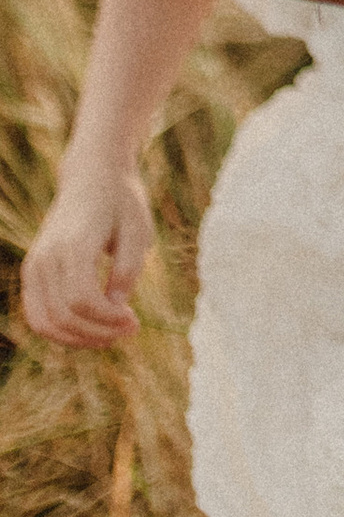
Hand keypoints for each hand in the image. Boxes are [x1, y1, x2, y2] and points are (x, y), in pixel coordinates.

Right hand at [19, 160, 157, 344]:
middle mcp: (47, 257)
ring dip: (78, 339)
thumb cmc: (122, 202)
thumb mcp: (137, 230)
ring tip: (110, 336)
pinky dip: (60, 330)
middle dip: (99, 332)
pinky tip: (90, 330)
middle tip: (130, 329)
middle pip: (64, 316)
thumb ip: (128, 269)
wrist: (92, 177)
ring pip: (45, 322)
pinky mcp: (32, 271)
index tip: (135, 319)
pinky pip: (37, 314)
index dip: (108, 319)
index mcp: (74, 244)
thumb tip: (116, 306)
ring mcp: (34, 265)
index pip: (82, 300)